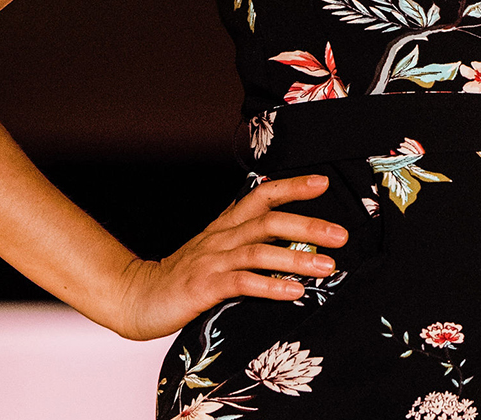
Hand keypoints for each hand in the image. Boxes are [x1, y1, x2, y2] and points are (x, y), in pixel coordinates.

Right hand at [112, 174, 348, 340]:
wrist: (137, 297)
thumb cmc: (184, 277)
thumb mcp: (217, 252)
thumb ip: (247, 243)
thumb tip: (291, 242)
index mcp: (226, 226)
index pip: (262, 195)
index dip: (292, 187)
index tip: (323, 183)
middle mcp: (221, 238)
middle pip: (268, 220)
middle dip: (308, 225)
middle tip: (342, 234)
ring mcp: (211, 261)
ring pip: (260, 251)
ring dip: (297, 258)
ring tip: (328, 266)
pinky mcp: (203, 287)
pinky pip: (241, 283)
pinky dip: (270, 286)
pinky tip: (293, 292)